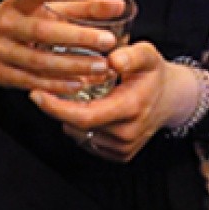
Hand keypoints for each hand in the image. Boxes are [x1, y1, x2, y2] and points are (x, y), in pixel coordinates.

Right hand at [0, 0, 118, 95]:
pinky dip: (57, 84)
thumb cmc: (15, 22)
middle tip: (106, 40)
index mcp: (16, 3)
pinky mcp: (2, 74)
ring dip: (73, 65)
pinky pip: (32, 81)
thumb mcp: (41, 8)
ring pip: (39, 61)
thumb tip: (116, 6)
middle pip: (42, 31)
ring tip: (100, 65)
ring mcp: (2, 51)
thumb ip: (80, 7)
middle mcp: (7, 25)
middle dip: (77, 36)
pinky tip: (78, 83)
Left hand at [29, 42, 185, 161]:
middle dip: (56, 109)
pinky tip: (86, 108)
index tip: (37, 94)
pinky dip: (80, 126)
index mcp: (131, 108)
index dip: (56, 107)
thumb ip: (131, 55)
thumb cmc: (154, 75)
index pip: (85, 115)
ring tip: (72, 95)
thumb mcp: (148, 55)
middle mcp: (126, 133)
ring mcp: (123, 148)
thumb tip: (113, 59)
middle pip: (77, 126)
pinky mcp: (120, 155)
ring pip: (79, 134)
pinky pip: (88, 140)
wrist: (172, 99)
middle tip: (41, 91)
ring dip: (69, 116)